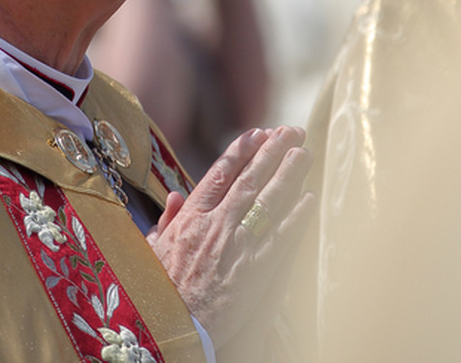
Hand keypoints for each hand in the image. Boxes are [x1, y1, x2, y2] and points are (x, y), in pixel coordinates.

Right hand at [147, 126, 313, 348]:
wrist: (170, 329)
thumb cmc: (157, 293)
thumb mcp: (151, 253)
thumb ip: (166, 223)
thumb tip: (175, 197)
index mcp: (189, 220)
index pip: (219, 176)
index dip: (240, 152)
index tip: (256, 133)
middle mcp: (214, 226)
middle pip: (248, 181)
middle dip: (271, 153)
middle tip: (290, 131)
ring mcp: (236, 247)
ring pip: (267, 202)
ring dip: (289, 175)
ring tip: (305, 152)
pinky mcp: (254, 272)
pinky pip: (280, 239)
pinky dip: (295, 217)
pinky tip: (309, 199)